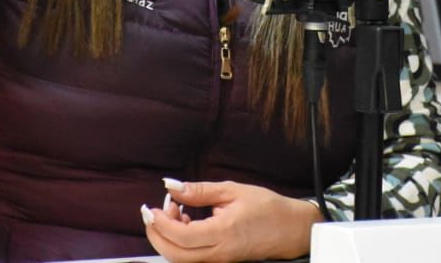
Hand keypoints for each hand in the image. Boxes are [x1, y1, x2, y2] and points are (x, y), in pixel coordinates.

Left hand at [142, 179, 323, 261]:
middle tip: (151, 212)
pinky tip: (186, 222)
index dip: (160, 224)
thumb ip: (200, 190)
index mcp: (223, 232)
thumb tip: (172, 185)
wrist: (290, 229)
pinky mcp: (220, 261)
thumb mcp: (233, 190)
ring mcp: (219, 260)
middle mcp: (218, 253)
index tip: (151, 208)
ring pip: (181, 259)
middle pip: (174, 254)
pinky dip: (180, 242)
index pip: (181, 236)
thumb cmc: (266, 207)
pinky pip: (192, 257)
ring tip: (175, 211)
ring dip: (168, 237)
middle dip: (156, 234)